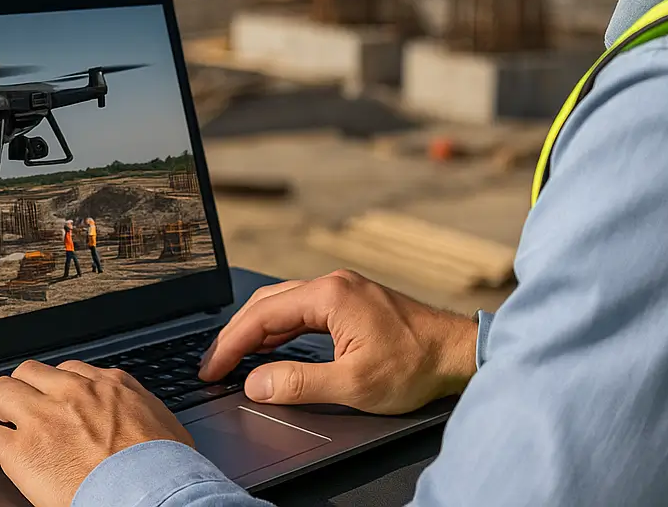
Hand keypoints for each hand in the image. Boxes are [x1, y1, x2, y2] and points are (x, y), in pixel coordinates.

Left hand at [0, 359, 192, 506]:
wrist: (151, 490)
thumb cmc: (163, 467)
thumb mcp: (163, 425)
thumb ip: (141, 412)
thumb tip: (142, 423)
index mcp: (110, 386)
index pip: (71, 371)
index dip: (55, 387)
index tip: (51, 399)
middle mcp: (74, 392)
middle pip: (31, 372)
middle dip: (21, 389)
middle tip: (16, 408)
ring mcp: (46, 417)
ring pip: (1, 391)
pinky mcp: (23, 449)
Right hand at [198, 270, 477, 414]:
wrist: (458, 352)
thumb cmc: (415, 365)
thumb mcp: (353, 383)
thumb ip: (299, 383)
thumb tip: (256, 383)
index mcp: (329, 295)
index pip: (262, 315)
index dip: (229, 344)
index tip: (209, 369)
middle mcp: (333, 284)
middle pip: (267, 303)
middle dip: (235, 334)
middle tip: (212, 365)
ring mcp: (343, 290)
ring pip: (284, 304)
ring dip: (255, 330)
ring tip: (232, 358)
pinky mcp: (352, 301)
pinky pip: (303, 309)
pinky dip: (278, 328)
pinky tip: (269, 346)